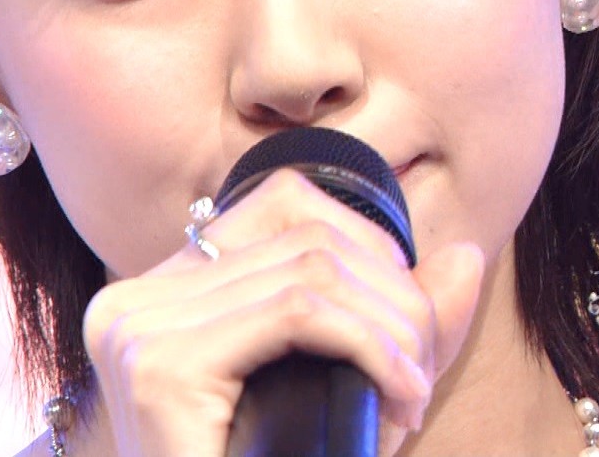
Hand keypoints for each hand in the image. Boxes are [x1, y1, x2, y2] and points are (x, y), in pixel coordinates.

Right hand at [82, 168, 485, 456]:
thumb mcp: (337, 396)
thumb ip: (395, 325)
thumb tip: (468, 256)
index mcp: (157, 297)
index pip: (280, 202)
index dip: (367, 244)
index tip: (403, 322)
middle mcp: (131, 300)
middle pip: (304, 237)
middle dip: (394, 296)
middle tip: (421, 369)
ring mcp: (136, 328)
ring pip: (311, 271)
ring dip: (391, 328)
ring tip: (412, 392)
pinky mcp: (161, 365)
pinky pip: (298, 313)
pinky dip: (372, 347)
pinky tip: (401, 394)